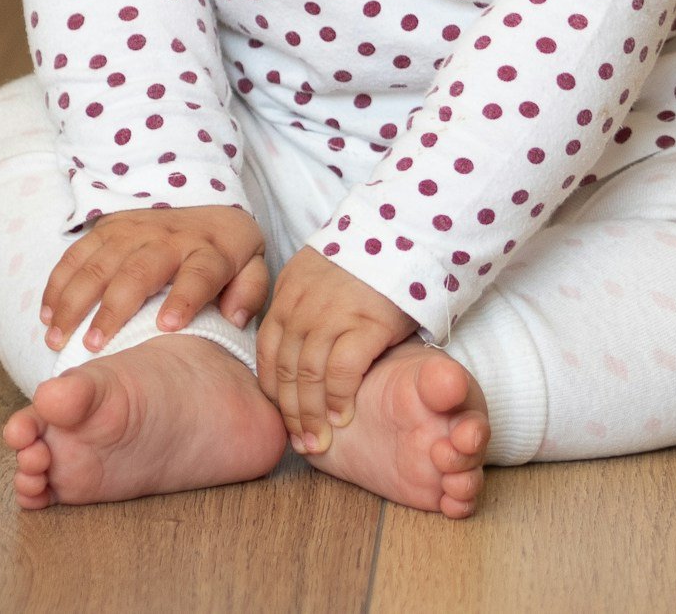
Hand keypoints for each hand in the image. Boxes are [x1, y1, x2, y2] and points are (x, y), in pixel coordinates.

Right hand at [41, 204, 268, 353]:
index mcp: (208, 250)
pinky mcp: (105, 228)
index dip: (185, 298)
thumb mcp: (251, 263)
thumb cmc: (224, 247)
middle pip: (138, 273)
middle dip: (113, 309)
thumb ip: (250, 292)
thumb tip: (234, 318)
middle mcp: (167, 239)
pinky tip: (47, 314)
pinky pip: (75, 255)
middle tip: (94, 347)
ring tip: (58, 339)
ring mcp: (132, 231)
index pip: (199, 273)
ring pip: (98, 265)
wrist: (198, 191)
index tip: (168, 327)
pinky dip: (57, 284)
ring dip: (74, 302)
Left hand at [256, 248, 417, 452]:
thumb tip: (297, 353)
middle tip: (299, 442)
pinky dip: (338, 398)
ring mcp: (332, 314)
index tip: (282, 418)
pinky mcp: (364, 323)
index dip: (273, 392)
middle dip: (289, 413)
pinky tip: (342, 416)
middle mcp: (302, 305)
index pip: (268, 352)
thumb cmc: (369, 259)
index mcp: (288, 293)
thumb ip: (304, 308)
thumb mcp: (321, 273)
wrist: (407, 233)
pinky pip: (341, 371)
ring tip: (318, 440)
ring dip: (310, 415)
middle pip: (285, 370)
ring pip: (308, 376)